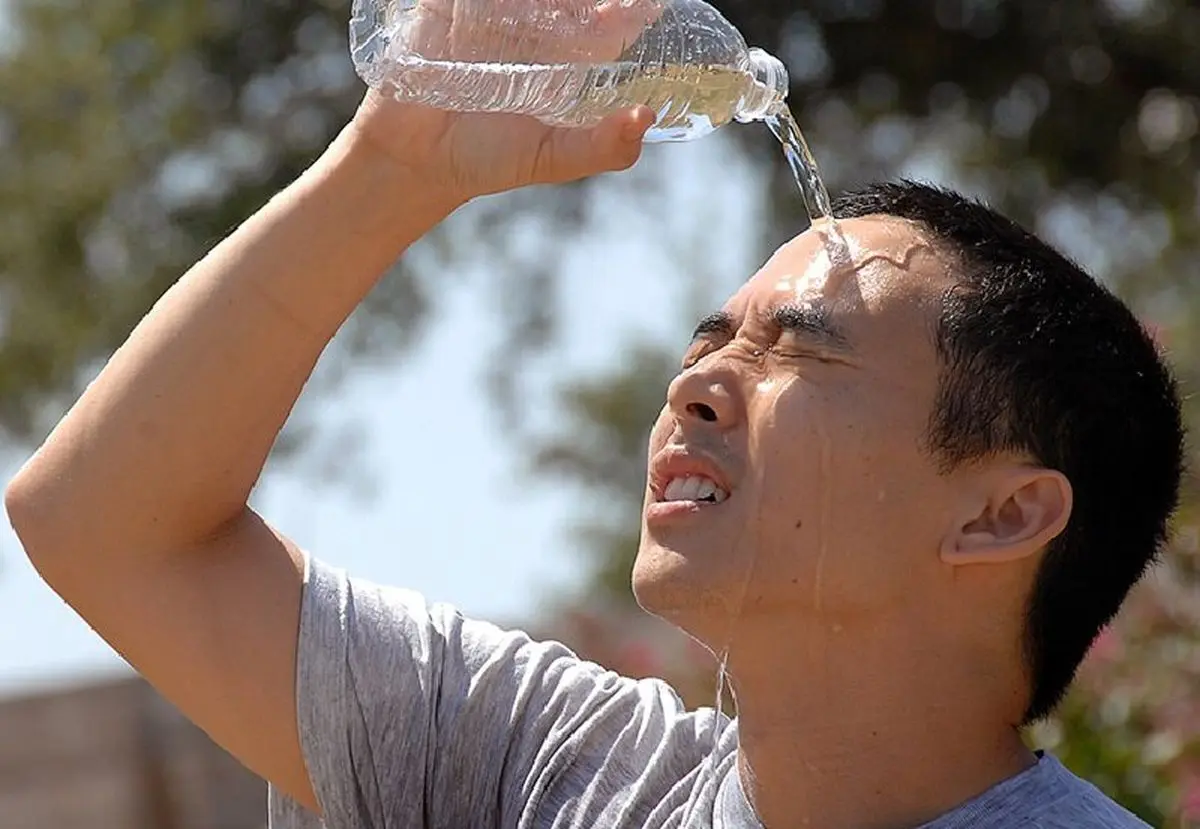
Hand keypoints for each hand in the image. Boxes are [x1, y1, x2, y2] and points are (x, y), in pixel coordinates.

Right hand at [346, 0, 659, 202]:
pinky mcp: (449, 5)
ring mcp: (492, 14)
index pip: (609, 21)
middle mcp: (535, 30)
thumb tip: (645, 118)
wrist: (415, 161)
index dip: (630, 10)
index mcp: (567, 60)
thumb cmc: (489, 161)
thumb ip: (600, 147)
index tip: (651, 2)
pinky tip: (500, 1)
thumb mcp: (551, 158)